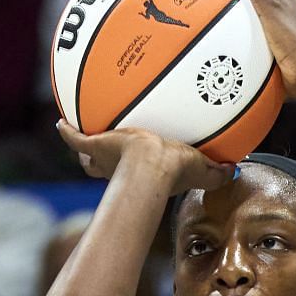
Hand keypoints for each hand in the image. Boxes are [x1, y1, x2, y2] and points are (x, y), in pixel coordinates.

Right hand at [56, 121, 230, 192]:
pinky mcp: (94, 145)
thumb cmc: (172, 170)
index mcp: (138, 172)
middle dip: (99, 160)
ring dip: (84, 146)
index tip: (128, 165)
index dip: (132, 171)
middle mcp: (117, 169)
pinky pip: (74, 138)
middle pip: (101, 167)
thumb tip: (234, 171)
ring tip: (80, 131)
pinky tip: (61, 121)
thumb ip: (216, 173)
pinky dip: (67, 131)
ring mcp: (103, 157)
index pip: (133, 174)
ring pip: (87, 154)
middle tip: (100, 149)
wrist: (150, 167)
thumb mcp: (199, 168)